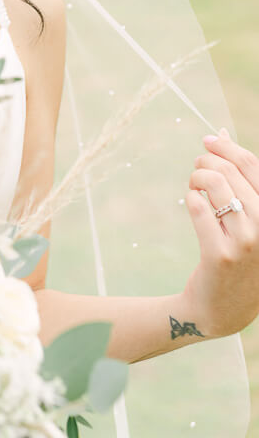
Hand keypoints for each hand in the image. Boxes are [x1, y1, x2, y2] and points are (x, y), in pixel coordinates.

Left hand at [180, 129, 258, 337]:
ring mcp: (246, 244)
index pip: (254, 165)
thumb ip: (240, 178)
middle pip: (231, 171)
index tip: (209, 140)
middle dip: (207, 161)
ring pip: (215, 185)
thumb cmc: (239, 256)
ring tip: (194, 184)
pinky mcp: (220, 256)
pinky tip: (192, 202)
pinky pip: (198, 208)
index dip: (227, 146)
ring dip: (197, 177)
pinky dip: (191, 198)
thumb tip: (220, 133)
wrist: (223, 309)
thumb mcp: (249, 219)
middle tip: (198, 167)